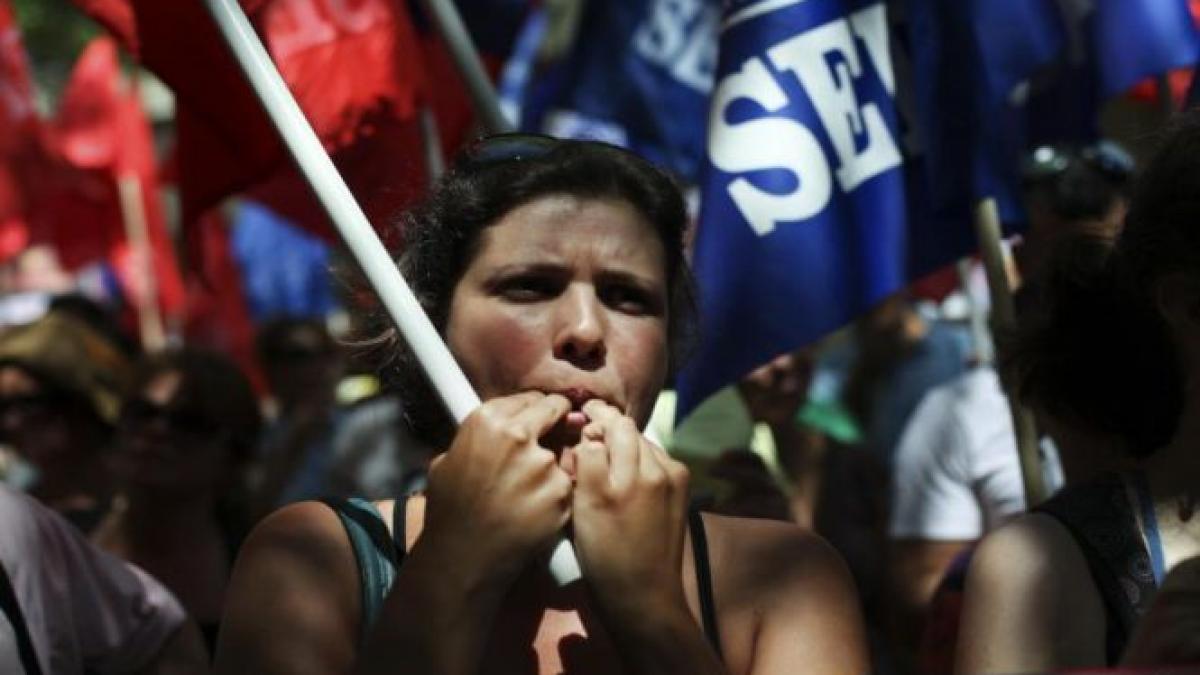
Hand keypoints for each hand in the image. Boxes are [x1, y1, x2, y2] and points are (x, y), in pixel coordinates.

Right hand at [420, 392, 573, 589]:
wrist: (463, 557)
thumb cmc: (450, 511)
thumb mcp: (447, 461)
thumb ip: (478, 438)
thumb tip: (500, 426)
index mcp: (487, 420)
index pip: (530, 398)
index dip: (537, 409)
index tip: (540, 416)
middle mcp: (518, 435)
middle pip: (555, 411)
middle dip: (557, 421)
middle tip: (554, 435)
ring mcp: (543, 465)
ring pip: (561, 453)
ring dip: (552, 467)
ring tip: (528, 492)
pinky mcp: (560, 493)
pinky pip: (567, 486)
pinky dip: (557, 496)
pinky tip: (535, 510)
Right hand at [570, 400, 691, 624]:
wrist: (644, 598)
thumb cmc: (606, 555)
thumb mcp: (586, 505)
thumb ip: (590, 460)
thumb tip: (593, 434)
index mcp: (639, 468)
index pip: (616, 423)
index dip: (596, 416)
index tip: (580, 412)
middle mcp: (663, 468)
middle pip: (632, 434)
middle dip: (609, 434)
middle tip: (585, 445)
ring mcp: (676, 482)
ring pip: (643, 449)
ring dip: (624, 451)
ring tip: (603, 469)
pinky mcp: (680, 496)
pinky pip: (655, 467)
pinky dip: (638, 467)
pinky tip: (624, 487)